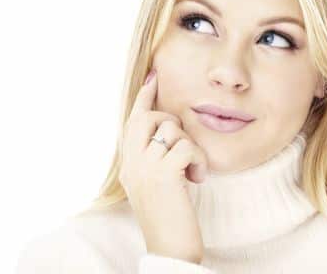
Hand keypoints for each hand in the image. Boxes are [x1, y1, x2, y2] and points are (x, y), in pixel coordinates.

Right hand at [118, 68, 208, 264]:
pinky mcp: (163, 175)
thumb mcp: (154, 183)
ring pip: (170, 130)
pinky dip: (198, 160)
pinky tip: (198, 178)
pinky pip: (186, 147)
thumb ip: (153, 159)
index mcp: (128, 164)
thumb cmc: (169, 217)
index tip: (153, 77)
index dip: (144, 98)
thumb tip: (170, 134)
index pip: (132, 122)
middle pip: (147, 118)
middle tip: (181, 143)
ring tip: (193, 170)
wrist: (170, 248)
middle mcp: (131, 163)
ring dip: (189, 147)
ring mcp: (144, 168)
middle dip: (169, 121)